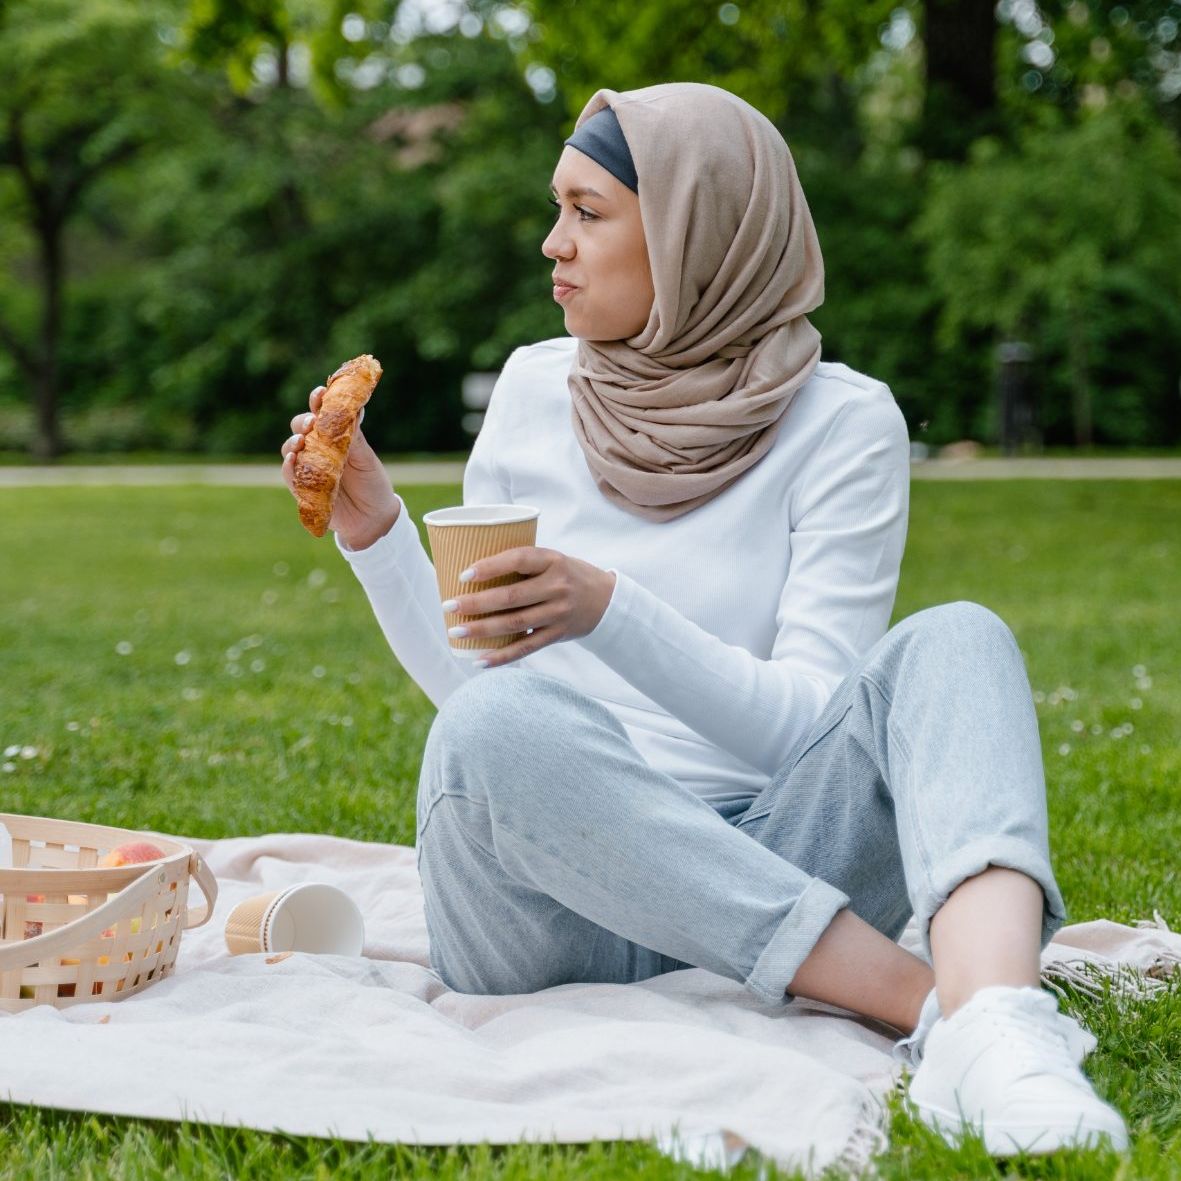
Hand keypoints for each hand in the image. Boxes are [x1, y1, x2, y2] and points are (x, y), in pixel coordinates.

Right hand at [280, 385, 399, 548]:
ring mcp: (308, 467)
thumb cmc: (372, 484)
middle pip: (300, 427)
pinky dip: (288, 466)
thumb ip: (356, 438)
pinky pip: (290, 475)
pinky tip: (293, 459)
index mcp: (335, 436)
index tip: (321, 393)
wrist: (373, 518)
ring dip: (293, 442)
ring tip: (301, 441)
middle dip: (303, 422)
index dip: (318, 401)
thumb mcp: (367, 459)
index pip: (322, 413)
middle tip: (311, 423)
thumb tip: (355, 409)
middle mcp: (318, 448)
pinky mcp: (303, 488)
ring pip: (291, 449)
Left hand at [443, 547, 616, 667]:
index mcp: (553, 560)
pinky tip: (480, 660)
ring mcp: (558, 613)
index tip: (463, 574)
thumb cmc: (567, 574)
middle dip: (476, 603)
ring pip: (515, 624)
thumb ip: (522, 564)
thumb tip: (471, 573)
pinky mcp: (558, 634)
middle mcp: (557, 587)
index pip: (518, 560)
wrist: (606, 600)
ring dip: (482, 630)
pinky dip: (502, 656)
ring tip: (456, 631)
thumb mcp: (552, 559)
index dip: (490, 566)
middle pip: (511, 597)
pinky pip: (526, 647)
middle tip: (448, 605)